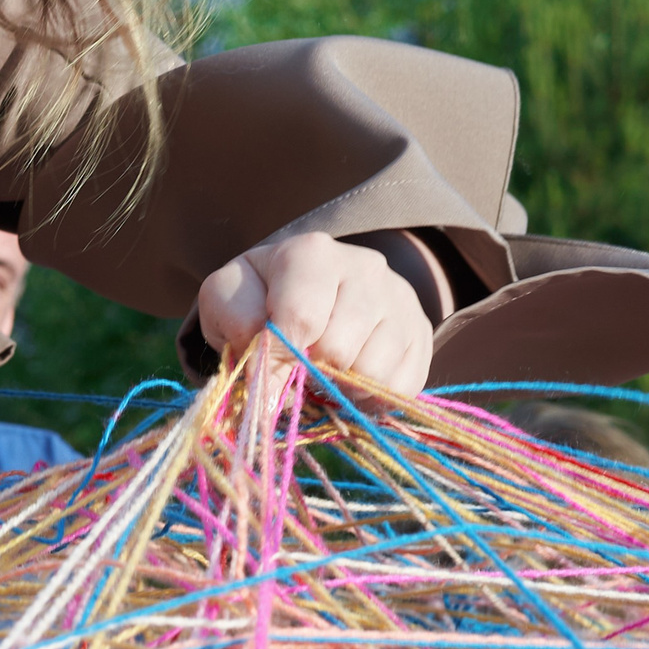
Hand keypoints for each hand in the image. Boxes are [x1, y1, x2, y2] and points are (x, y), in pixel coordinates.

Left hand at [196, 231, 433, 394]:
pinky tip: (348, 377)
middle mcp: (365, 267)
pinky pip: (400, 387)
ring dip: (339, 386)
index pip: (300, 319)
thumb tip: (265, 377)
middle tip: (294, 367)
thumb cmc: (259, 296)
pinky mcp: (421, 332)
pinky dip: (369, 396)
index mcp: (312, 252)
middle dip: (307, 372)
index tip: (262, 385)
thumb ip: (236, 325)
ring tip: (321, 369)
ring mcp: (400, 299)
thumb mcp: (226, 298)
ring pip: (372, 372)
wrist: (305, 288)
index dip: (277, 361)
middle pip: (338, 349)